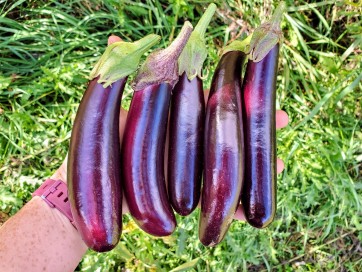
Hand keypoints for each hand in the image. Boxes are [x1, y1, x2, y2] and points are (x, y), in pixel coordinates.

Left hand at [52, 35, 288, 219]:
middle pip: (229, 131)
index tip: (258, 81)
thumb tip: (112, 41)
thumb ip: (119, 75)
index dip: (236, 91)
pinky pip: (216, 200)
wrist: (94, 182)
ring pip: (230, 163)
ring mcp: (191, 167)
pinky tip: (251, 207)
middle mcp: (188, 140)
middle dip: (255, 125)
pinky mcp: (188, 195)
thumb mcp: (111, 105)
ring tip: (279, 163)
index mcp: (177, 116)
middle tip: (284, 119)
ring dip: (254, 163)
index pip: (213, 100)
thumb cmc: (104, 140)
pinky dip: (235, 202)